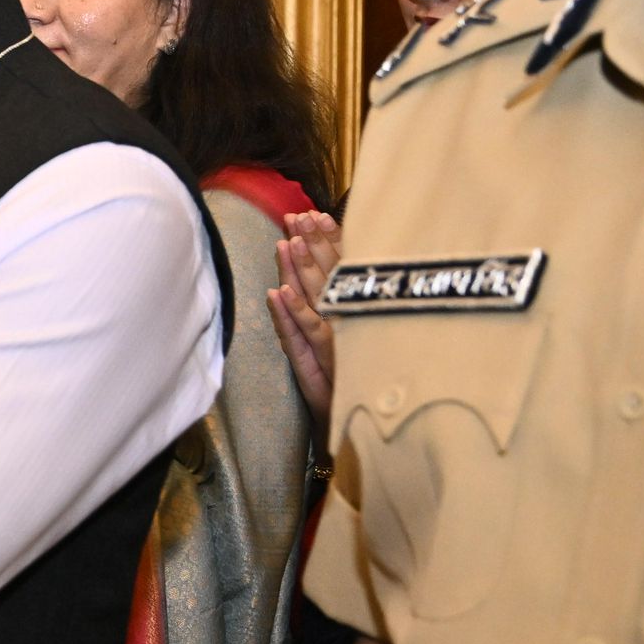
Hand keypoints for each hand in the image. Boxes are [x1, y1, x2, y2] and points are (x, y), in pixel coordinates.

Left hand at [266, 210, 342, 427]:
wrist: (365, 429)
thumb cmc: (359, 383)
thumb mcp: (355, 344)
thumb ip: (347, 312)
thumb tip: (326, 281)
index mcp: (360, 314)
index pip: (345, 269)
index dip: (330, 240)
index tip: (315, 214)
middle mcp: (352, 324)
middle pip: (331, 276)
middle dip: (313, 244)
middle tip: (299, 215)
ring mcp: (340, 344)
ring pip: (318, 300)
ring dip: (302, 270)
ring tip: (288, 241)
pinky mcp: (326, 365)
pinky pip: (307, 335)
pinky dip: (293, 313)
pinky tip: (279, 292)